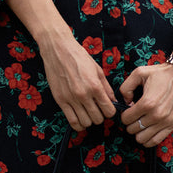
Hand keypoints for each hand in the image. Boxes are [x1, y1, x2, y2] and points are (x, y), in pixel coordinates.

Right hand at [6, 0, 115, 129]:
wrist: (58, 49)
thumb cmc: (79, 57)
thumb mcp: (97, 70)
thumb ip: (106, 88)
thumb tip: (113, 101)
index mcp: (95, 86)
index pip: (109, 111)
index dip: (111, 111)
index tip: (108, 108)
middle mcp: (83, 94)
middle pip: (98, 119)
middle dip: (100, 116)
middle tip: (98, 109)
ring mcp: (70, 99)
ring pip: (85, 123)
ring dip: (89, 120)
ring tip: (88, 112)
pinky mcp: (60, 100)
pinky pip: (71, 121)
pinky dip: (78, 124)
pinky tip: (80, 118)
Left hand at [119, 61, 172, 145]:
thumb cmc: (162, 73)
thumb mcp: (139, 73)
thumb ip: (126, 87)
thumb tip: (125, 101)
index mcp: (147, 103)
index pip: (126, 119)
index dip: (124, 115)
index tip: (128, 110)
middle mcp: (156, 115)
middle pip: (133, 129)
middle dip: (130, 123)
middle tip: (134, 116)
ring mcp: (166, 121)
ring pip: (142, 138)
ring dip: (138, 132)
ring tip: (140, 124)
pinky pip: (156, 141)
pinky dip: (148, 140)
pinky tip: (147, 132)